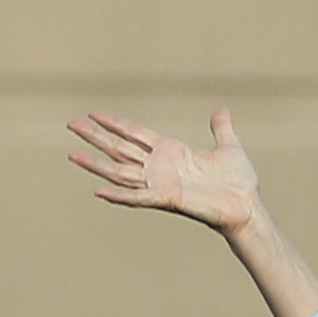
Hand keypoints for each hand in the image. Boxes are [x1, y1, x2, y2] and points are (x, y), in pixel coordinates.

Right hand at [72, 108, 266, 235]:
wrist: (247, 206)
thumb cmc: (239, 182)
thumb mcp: (229, 147)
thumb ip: (221, 128)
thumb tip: (223, 110)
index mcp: (170, 152)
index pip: (134, 133)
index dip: (114, 123)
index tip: (93, 113)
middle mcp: (160, 167)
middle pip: (119, 148)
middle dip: (95, 136)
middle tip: (70, 123)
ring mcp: (160, 183)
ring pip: (120, 171)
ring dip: (95, 164)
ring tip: (72, 154)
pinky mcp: (166, 199)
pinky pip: (137, 197)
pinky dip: (118, 195)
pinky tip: (98, 190)